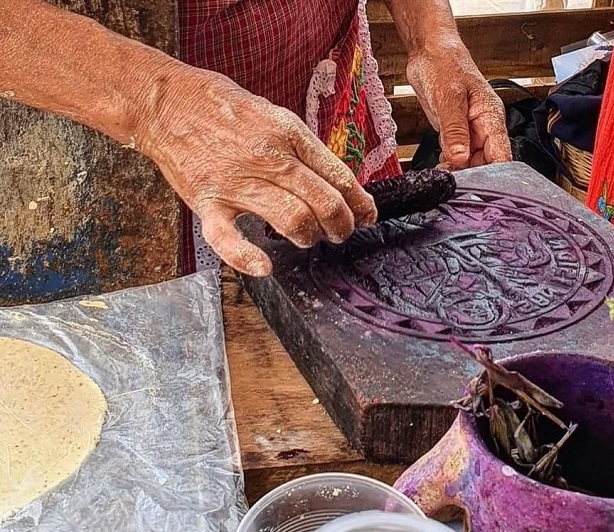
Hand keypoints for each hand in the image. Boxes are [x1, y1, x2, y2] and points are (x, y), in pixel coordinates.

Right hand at [135, 68, 376, 276]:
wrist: (167, 102)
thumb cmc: (223, 108)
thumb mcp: (274, 114)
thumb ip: (302, 147)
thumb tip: (335, 179)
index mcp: (289, 134)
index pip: (338, 176)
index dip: (359, 202)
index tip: (366, 215)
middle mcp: (268, 158)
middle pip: (324, 202)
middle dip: (342, 225)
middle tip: (342, 232)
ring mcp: (237, 182)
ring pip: (292, 219)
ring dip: (310, 236)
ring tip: (310, 237)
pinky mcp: (207, 202)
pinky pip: (228, 238)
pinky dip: (247, 258)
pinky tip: (265, 266)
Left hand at [406, 42, 510, 168]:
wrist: (429, 52)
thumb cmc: (445, 64)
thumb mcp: (449, 98)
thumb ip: (454, 130)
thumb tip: (460, 158)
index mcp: (491, 116)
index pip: (502, 154)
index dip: (495, 173)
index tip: (478, 184)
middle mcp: (483, 126)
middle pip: (486, 163)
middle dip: (471, 174)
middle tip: (451, 177)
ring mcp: (469, 131)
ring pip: (470, 162)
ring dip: (458, 170)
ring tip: (444, 172)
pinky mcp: (454, 133)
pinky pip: (456, 155)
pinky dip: (448, 163)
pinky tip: (440, 164)